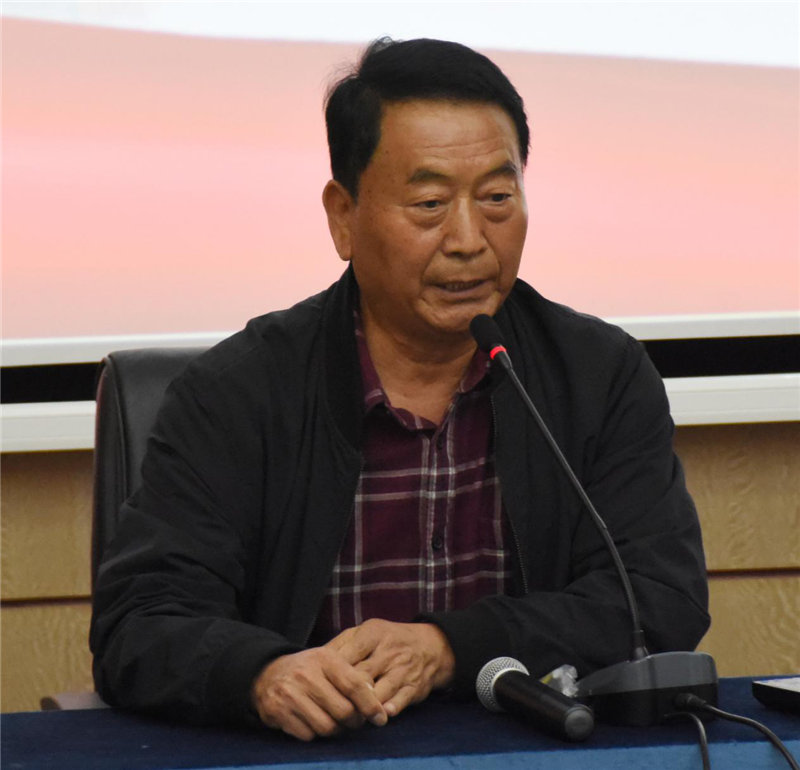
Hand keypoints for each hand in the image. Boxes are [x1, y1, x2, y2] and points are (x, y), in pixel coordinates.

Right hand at [251, 647, 387, 740]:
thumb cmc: (308, 670)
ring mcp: (290, 695)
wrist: (267, 674)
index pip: (355, 685)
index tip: (380, 718)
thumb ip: (352, 678)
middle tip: (355, 721)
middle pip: (344, 711)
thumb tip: (376, 700)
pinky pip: (308, 735)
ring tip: (336, 723)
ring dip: (336, 730)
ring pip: (327, 727)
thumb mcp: (329, 663)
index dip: (371, 705)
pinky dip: (316, 734)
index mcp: (324, 659)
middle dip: (354, 721)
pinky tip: (314, 722)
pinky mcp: (278, 713)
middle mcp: (306, 675)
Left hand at [325, 619, 455, 718]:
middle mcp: (388, 651)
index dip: (331, 673)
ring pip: (380, 690)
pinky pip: (401, 700)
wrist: (430, 646)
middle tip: (329, 706)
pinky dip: (391, 708)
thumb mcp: (366, 632)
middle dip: (344, 693)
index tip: (319, 685)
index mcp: (373, 634)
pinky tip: (380, 716)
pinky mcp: (415, 687)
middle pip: (361, 675)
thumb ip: (342, 644)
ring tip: (349, 717)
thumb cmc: (388, 640)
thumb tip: (315, 659)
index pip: (348, 654)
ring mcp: (403, 669)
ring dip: (364, 706)